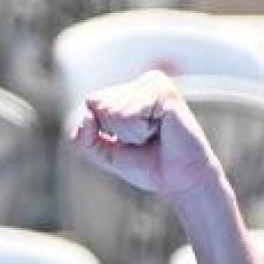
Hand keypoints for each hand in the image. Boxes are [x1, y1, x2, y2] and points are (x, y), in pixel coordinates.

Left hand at [68, 71, 223, 200]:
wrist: (179, 181)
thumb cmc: (147, 165)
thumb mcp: (104, 154)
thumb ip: (84, 139)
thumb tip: (85, 115)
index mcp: (131, 90)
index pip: (91, 102)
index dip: (101, 129)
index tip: (129, 141)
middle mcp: (144, 82)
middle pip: (98, 104)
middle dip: (114, 131)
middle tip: (144, 140)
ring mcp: (156, 84)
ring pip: (111, 110)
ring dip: (128, 133)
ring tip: (153, 136)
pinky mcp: (165, 93)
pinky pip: (128, 114)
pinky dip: (138, 132)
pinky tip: (159, 131)